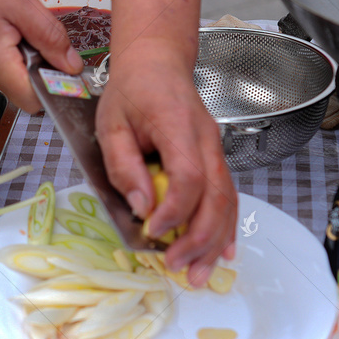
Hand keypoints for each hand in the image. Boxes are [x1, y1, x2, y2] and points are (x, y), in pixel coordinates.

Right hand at [0, 0, 83, 112]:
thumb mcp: (22, 3)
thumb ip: (50, 38)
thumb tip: (71, 66)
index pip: (33, 100)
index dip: (54, 86)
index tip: (64, 66)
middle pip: (23, 88)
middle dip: (37, 64)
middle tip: (31, 30)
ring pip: (12, 76)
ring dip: (23, 55)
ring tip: (11, 23)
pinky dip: (8, 51)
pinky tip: (1, 26)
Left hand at [95, 39, 237, 286]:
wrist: (157, 64)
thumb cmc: (131, 91)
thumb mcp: (111, 124)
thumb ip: (124, 165)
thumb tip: (142, 207)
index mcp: (179, 127)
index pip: (189, 177)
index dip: (175, 211)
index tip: (153, 232)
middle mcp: (206, 140)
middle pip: (216, 196)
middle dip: (199, 238)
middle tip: (177, 267)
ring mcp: (215, 150)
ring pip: (227, 201)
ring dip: (214, 241)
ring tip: (199, 274)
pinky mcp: (214, 159)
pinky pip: (226, 197)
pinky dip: (225, 227)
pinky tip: (221, 254)